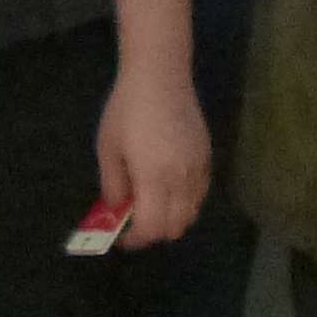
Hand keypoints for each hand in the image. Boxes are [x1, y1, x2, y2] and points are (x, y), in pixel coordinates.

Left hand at [95, 65, 210, 252]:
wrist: (160, 76)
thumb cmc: (127, 110)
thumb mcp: (109, 149)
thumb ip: (114, 187)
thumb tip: (119, 211)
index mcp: (154, 178)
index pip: (152, 228)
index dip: (136, 240)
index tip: (122, 237)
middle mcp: (182, 179)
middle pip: (175, 228)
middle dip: (154, 233)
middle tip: (135, 222)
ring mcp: (198, 169)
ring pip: (192, 213)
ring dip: (172, 219)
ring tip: (152, 205)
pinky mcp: (207, 157)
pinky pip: (200, 194)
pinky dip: (186, 202)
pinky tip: (169, 187)